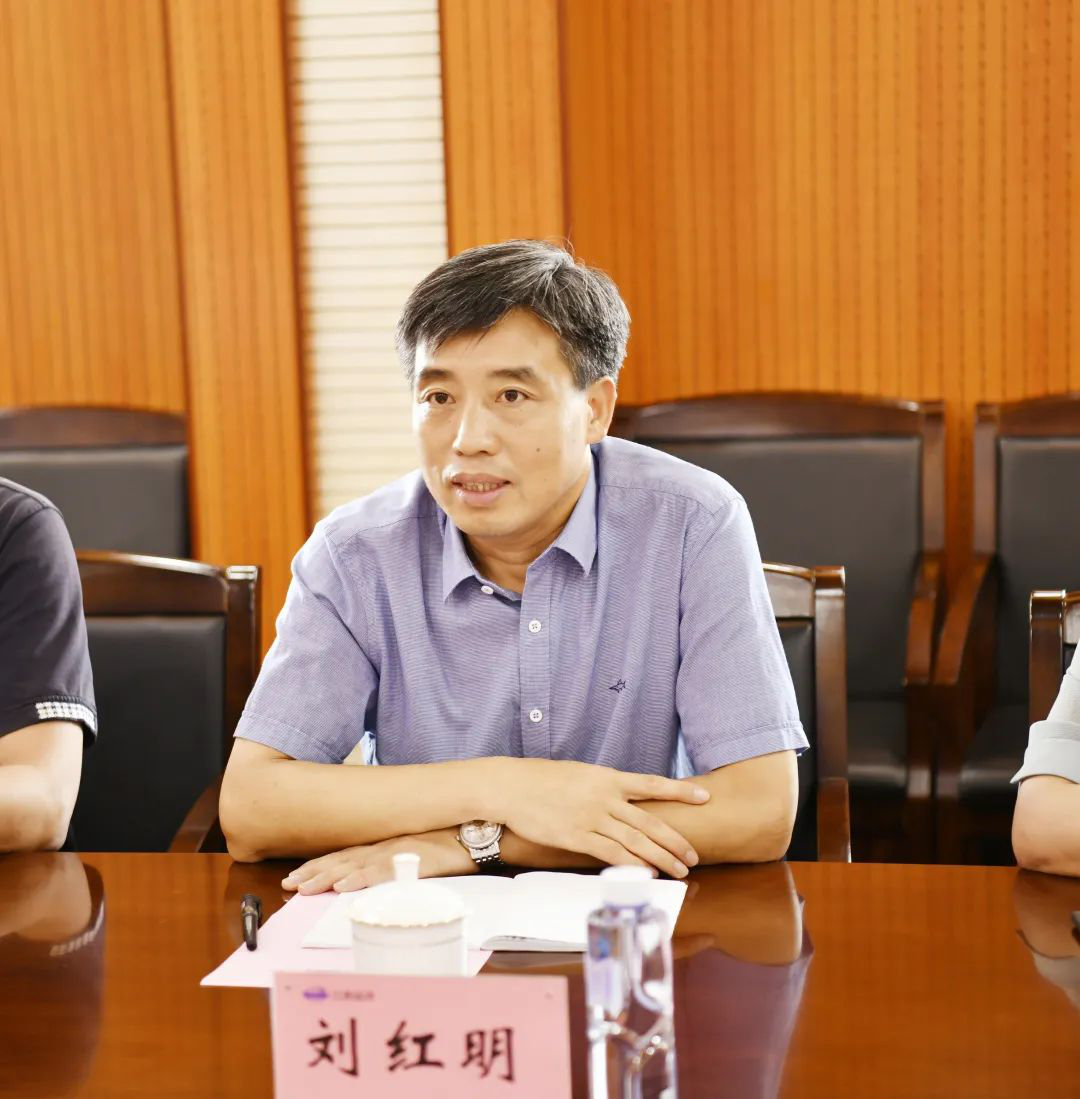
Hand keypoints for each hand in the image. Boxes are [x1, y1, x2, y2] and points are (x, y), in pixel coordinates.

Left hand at [281, 828, 473, 894]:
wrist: (481, 830)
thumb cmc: (454, 841)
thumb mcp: (420, 849)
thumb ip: (399, 861)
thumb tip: (378, 878)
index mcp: (387, 843)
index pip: (346, 854)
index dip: (319, 865)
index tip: (296, 878)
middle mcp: (387, 844)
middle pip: (343, 859)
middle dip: (313, 872)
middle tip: (288, 885)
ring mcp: (399, 850)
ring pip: (355, 865)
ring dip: (327, 876)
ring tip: (304, 888)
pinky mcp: (414, 859)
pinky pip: (382, 871)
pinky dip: (360, 879)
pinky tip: (343, 887)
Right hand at [491, 759, 708, 877]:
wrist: (512, 786)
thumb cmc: (542, 779)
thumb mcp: (579, 774)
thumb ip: (603, 786)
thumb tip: (621, 797)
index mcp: (607, 777)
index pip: (652, 784)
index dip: (680, 791)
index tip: (704, 797)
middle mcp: (605, 797)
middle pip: (650, 820)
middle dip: (675, 839)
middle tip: (694, 854)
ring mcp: (592, 817)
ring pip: (636, 840)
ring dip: (661, 857)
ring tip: (680, 869)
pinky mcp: (577, 836)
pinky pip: (611, 853)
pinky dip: (632, 864)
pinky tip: (646, 873)